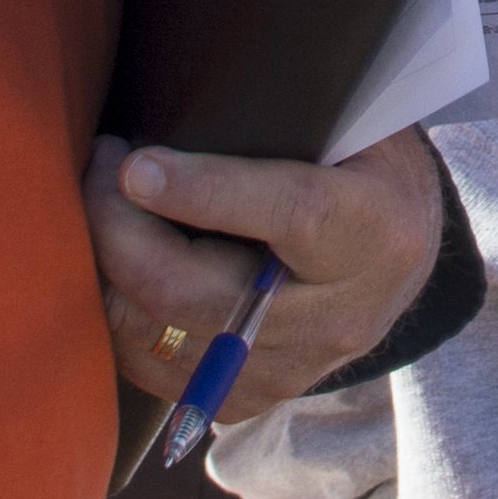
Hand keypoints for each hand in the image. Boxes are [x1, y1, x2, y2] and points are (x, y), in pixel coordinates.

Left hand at [83, 129, 442, 428]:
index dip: (204, 192)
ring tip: (100, 202)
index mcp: (372, 231)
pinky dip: (118, 311)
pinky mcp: (250, 398)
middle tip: (100, 162)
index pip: (290, 215)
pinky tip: (114, 260)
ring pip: (157, 334)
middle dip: (120, 227)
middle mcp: (336, 316)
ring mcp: (291, 369)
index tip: (134, 165)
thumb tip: (188, 100)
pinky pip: (152, 368)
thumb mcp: (352, 123)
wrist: (397, 259)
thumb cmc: (359, 164)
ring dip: (104, 266)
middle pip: (195, 293)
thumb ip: (284, 118)